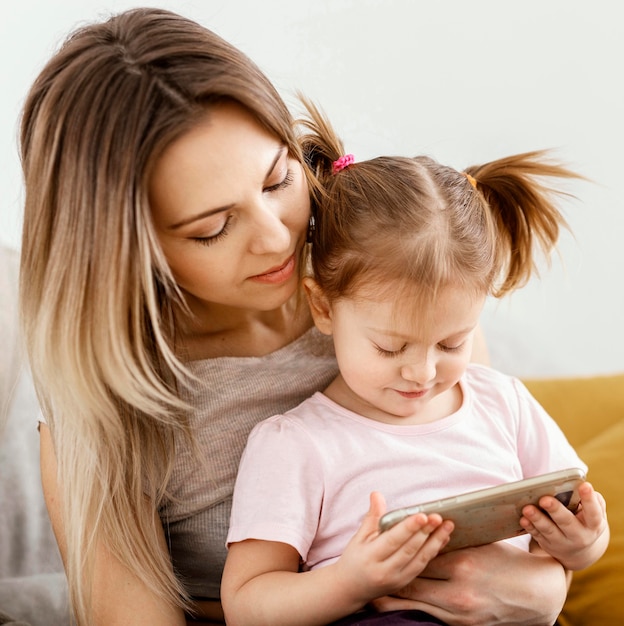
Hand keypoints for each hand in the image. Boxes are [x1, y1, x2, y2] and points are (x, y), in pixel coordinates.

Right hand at [334, 492, 452, 604]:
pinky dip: (432, 552)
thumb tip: (377, 494)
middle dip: (426, 532)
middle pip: (409, 549)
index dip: (408, 528)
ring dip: (435, 542)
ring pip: (419, 559)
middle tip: (438, 517)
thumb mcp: (358, 537)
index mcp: (370, 557)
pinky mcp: (404, 583)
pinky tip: (441, 539)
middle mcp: (384, 571)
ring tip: (447, 526)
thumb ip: (372, 516)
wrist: (350, 589)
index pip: (393, 540)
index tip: (422, 515)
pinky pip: (421, 566)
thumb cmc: (354, 559)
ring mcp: (396, 579)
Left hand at [369, 540, 567, 625]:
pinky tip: (399, 606)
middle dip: (390, 578)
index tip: (382, 546)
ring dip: (395, 599)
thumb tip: (421, 533)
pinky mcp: (462, 625)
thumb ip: (449, 542)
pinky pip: (430, 616)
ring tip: (373, 596)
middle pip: (412, 582)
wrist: (535, 595)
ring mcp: (460, 612)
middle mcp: (459, 591)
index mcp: (463, 564)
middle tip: (366, 573)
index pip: (420, 555)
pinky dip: (414, 609)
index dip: (399, 550)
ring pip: (416, 604)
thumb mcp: (478, 545)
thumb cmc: (505, 562)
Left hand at [520, 481, 608, 569]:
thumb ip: (591, 500)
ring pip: (549, 530)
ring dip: (537, 519)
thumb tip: (581, 486)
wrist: (579, 551)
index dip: (590, 500)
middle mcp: (579, 536)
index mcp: (593, 525)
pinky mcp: (547, 544)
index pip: (594, 512)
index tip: (584, 486)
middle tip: (544, 499)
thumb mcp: (594, 513)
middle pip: (567, 522)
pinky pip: (537, 535)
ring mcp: (562, 542)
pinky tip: (523, 519)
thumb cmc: (585, 521)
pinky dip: (529, 527)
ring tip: (527, 508)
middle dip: (555, 510)